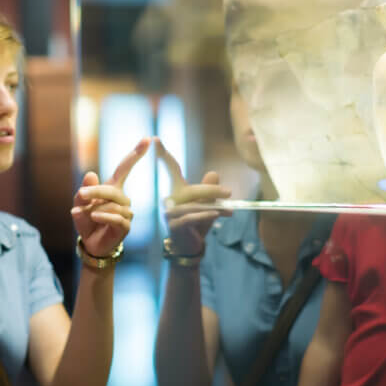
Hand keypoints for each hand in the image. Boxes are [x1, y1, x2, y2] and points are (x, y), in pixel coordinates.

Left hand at [71, 136, 150, 257]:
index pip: (125, 168)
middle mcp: (123, 199)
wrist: (91, 244)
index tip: (148, 139)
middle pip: (113, 189)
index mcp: (113, 188)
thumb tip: (90, 174)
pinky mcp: (126, 226)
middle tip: (82, 193)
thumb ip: (83, 192)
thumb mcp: (79, 204)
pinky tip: (95, 216)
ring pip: (112, 205)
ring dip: (95, 209)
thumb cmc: (86, 221)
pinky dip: (104, 216)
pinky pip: (117, 218)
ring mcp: (127, 212)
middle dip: (96, 191)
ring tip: (87, 215)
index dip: (136, 153)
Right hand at [156, 138, 230, 255]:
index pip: (171, 169)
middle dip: (211, 190)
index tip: (155, 139)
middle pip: (192, 189)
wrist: (189, 246)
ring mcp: (169, 212)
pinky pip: (191, 217)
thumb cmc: (197, 223)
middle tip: (229, 193)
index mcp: (176, 190)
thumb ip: (210, 189)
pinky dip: (205, 216)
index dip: (162, 154)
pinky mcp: (173, 225)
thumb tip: (214, 173)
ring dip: (213, 206)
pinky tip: (216, 216)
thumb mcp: (207, 204)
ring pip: (193, 204)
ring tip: (229, 210)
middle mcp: (170, 198)